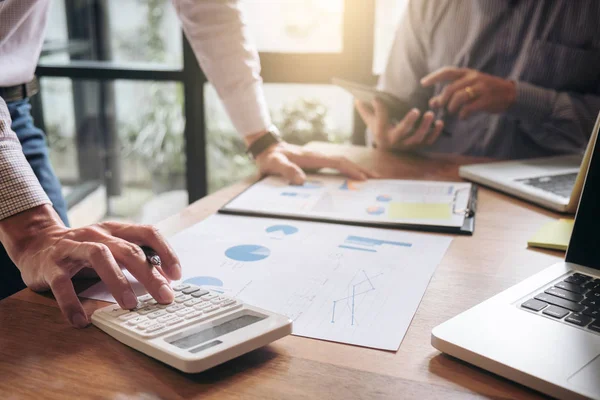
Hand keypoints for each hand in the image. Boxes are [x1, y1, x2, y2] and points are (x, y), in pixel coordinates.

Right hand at [0, 204, 181, 327]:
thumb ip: (135, 260)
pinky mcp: (51, 266)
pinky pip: (62, 284)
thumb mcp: (111, 248)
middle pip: (129, 250)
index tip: (177, 275)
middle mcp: (97, 234)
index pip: (147, 233)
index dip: (166, 251)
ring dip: (118, 282)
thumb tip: (165, 280)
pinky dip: (72, 304)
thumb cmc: (83, 250)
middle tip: (164, 296)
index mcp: (115, 230)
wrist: (37, 243)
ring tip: (130, 305)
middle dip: (149, 274)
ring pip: (100, 257)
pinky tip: (82, 321)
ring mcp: (73, 248)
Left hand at [245, 133, 378, 184]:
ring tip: (371, 181)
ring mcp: (318, 159)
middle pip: (344, 161)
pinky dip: (347, 171)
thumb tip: (301, 180)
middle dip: (361, 170)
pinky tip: (352, 179)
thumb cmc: (270, 157)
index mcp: (312, 157)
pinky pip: (336, 167)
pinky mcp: (316, 163)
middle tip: (377, 180)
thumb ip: (286, 170)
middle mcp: (318, 156)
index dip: (350, 169)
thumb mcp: (274, 164)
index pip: (337, 161)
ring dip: (357, 170)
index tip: (363, 177)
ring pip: (342, 163)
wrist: (266, 148)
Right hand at [355, 99, 443, 150]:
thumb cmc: (379, 129)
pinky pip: (428, 142)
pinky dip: (435, 134)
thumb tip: (356, 98)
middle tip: (416, 110)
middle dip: (409, 122)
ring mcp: (407, 145)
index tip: (377, 97)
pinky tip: (439, 123)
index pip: (380, 120)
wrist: (388, 147)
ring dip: (425, 127)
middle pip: (402, 133)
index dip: (379, 108)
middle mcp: (394, 142)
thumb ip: (365, 110)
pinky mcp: (418, 146)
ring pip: (417, 138)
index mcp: (381, 134)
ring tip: (430, 114)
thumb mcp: (370, 120)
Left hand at [422, 67, 516, 119]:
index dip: (434, 77)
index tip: (422, 83)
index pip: (447, 72)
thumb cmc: (484, 90)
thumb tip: (432, 103)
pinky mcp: (487, 100)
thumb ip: (451, 93)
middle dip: (443, 99)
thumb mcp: (468, 87)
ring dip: (452, 107)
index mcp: (467, 73)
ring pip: (460, 97)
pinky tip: (463, 117)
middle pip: (451, 88)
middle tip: (440, 106)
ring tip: (452, 111)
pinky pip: (469, 107)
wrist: (509, 93)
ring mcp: (481, 88)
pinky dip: (463, 114)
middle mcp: (473, 78)